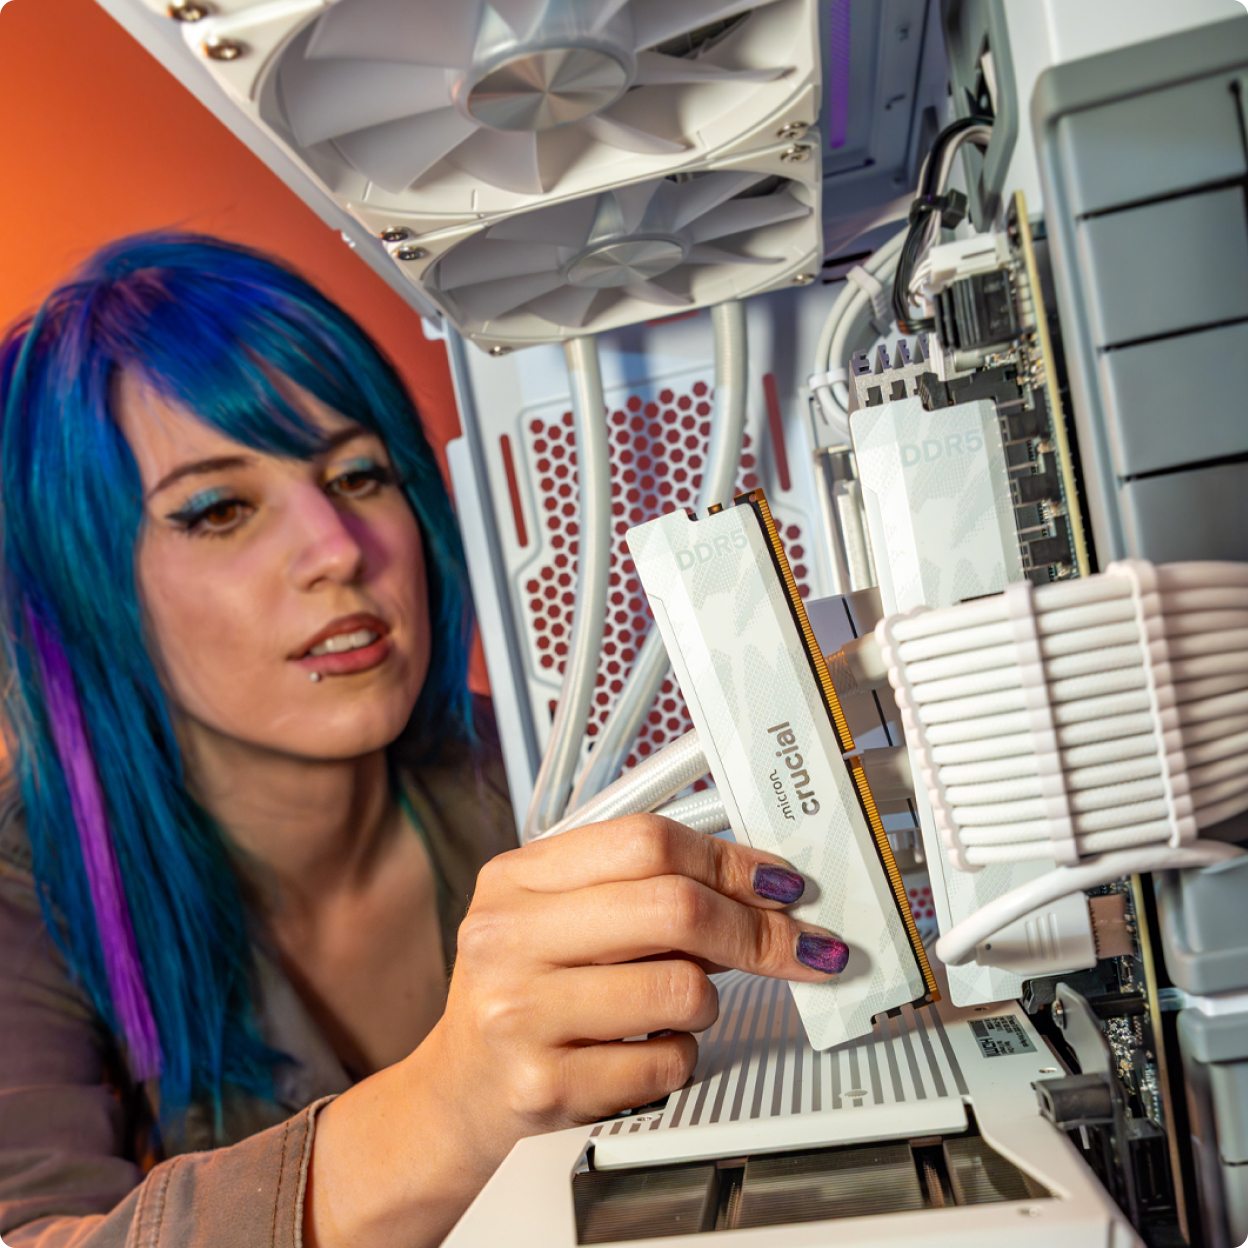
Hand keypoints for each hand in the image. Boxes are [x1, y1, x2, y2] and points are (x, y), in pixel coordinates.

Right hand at [304, 815, 847, 1247]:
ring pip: (681, 988)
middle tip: (793, 946)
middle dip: (756, 930)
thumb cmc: (524, 989)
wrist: (460, 1087)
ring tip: (681, 1005)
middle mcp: (508, 937)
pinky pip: (666, 1063)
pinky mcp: (542, 1085)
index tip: (778, 883)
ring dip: (708, 1001)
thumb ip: (636, 887)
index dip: (730, 861)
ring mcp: (519, 1013)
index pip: (646, 841)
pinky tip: (648, 1050)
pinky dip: (680, 1057)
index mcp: (516, 877)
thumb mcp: (555, 914)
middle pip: (674, 907)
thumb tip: (755, 883)